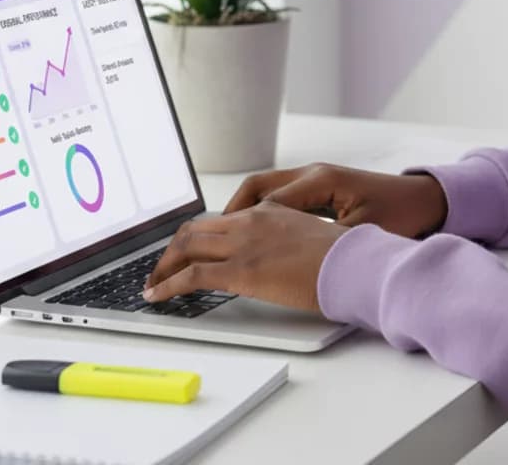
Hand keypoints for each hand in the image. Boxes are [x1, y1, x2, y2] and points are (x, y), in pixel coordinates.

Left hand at [142, 201, 349, 312]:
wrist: (353, 262)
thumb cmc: (342, 256)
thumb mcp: (308, 239)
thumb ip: (284, 241)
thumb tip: (275, 259)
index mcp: (268, 211)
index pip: (220, 218)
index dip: (196, 235)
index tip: (187, 250)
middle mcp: (250, 221)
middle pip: (195, 228)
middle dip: (172, 249)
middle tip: (161, 268)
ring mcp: (244, 244)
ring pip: (186, 246)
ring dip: (164, 265)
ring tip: (153, 283)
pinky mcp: (241, 270)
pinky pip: (191, 275)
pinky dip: (168, 285)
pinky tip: (158, 296)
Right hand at [221, 161, 447, 239]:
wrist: (426, 200)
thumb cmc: (400, 214)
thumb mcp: (360, 235)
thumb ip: (322, 244)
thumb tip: (287, 260)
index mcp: (319, 181)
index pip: (264, 201)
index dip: (237, 225)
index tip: (216, 248)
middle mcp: (311, 174)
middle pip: (253, 188)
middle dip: (226, 215)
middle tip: (199, 244)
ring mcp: (313, 178)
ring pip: (261, 191)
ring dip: (238, 213)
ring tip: (216, 242)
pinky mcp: (318, 188)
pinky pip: (276, 196)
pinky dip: (256, 213)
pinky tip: (249, 235)